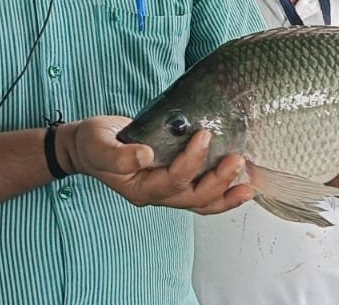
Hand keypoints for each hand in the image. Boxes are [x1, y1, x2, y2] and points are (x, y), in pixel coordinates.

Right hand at [62, 117, 253, 214]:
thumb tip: (145, 155)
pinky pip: (202, 194)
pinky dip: (223, 192)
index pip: (171, 180)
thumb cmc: (93, 144)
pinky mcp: (175, 181)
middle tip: (237, 160)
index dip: (191, 162)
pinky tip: (241, 184)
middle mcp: (157, 194)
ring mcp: (167, 190)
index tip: (203, 136)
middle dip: (218, 181)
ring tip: (249, 184)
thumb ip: (118, 154)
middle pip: (193, 197)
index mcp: (139, 187)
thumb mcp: (98, 145)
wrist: (88, 146)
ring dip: (227, 194)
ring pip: (202, 202)